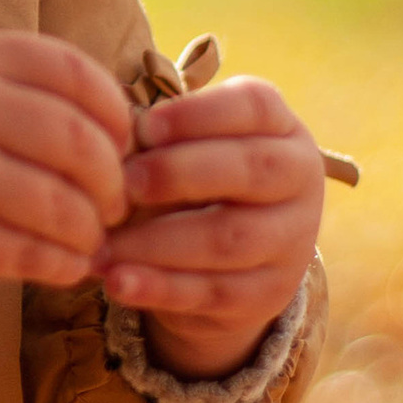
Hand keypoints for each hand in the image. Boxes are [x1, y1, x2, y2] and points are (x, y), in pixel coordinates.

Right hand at [0, 31, 131, 300]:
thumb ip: (12, 81)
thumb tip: (113, 118)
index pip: (75, 74)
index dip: (116, 113)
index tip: (122, 143)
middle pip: (81, 143)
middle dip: (113, 182)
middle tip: (114, 203)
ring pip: (65, 207)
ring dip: (90, 230)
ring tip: (86, 238)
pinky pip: (33, 255)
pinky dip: (63, 265)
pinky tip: (61, 265)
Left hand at [98, 76, 323, 379]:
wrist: (237, 259)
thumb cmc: (201, 179)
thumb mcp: (191, 148)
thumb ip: (162, 141)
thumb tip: (111, 148)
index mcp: (282, 128)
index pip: (254, 107)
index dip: (198, 114)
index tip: (144, 126)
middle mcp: (300, 180)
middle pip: (251, 169)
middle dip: (179, 173)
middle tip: (123, 183)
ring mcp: (292, 242)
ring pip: (228, 239)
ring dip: (156, 242)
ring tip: (102, 244)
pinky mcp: (269, 294)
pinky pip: (213, 292)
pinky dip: (159, 288)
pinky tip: (117, 282)